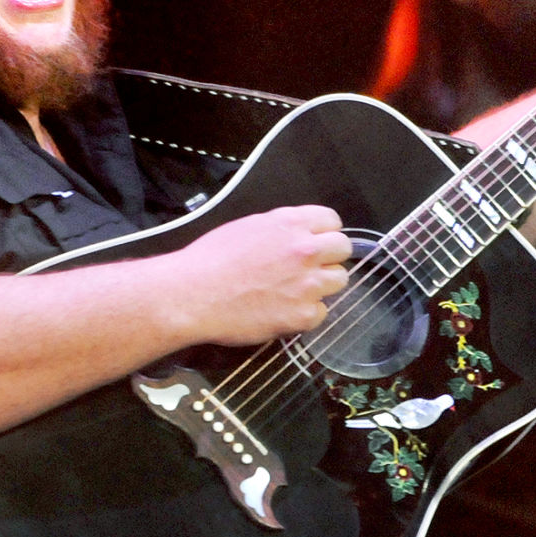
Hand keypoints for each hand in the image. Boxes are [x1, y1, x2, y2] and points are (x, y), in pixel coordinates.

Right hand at [173, 205, 351, 345]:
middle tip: (307, 268)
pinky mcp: (303, 315)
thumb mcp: (248, 227)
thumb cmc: (210, 259)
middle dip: (328, 257)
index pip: (332, 221)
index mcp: (290, 223)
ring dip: (321, 285)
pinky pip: (322, 313)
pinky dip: (306, 314)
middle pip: (343, 249)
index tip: (314, 243)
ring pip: (339, 280)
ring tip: (295, 291)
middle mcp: (306, 250)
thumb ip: (281, 230)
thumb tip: (298, 236)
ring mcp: (308, 284)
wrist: (192, 295)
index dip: (323, 233)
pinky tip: (283, 311)